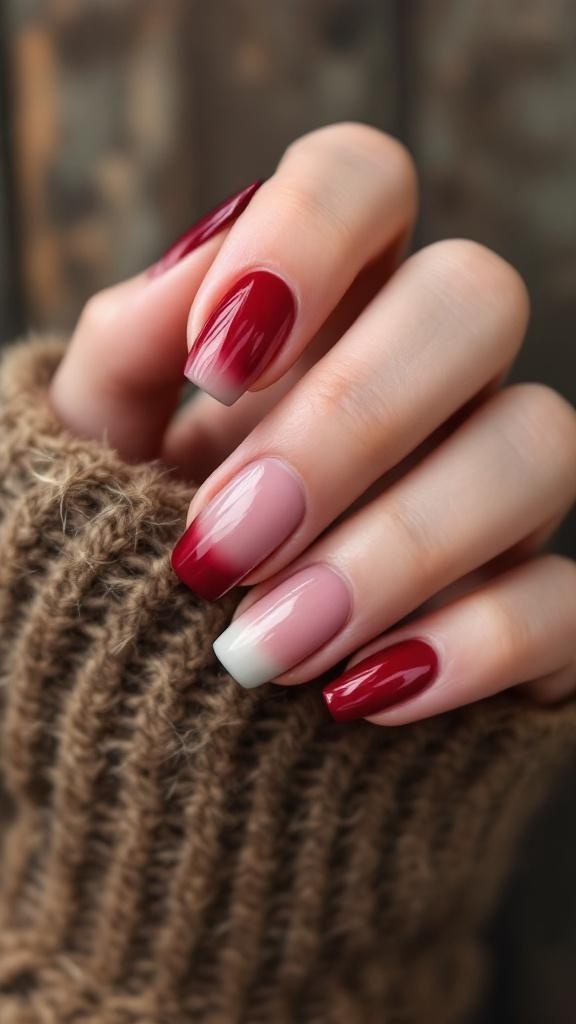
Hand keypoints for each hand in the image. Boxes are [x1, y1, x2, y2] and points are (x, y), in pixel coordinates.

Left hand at [50, 123, 575, 724]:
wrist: (167, 695)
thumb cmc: (127, 547)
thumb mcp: (93, 448)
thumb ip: (128, 350)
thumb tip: (194, 277)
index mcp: (324, 310)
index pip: (364, 178)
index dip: (307, 238)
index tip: (216, 362)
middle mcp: (434, 378)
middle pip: (476, 297)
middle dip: (351, 418)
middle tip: (225, 541)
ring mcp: (498, 491)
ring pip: (538, 445)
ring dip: (396, 548)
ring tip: (262, 647)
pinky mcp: (533, 612)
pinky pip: (566, 603)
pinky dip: (472, 648)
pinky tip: (360, 697)